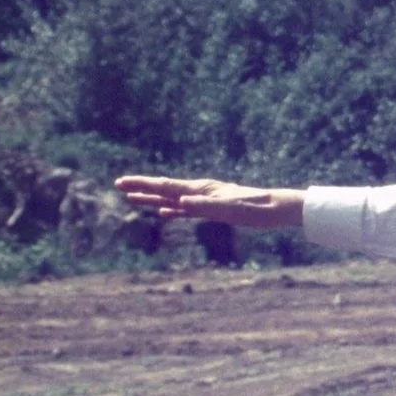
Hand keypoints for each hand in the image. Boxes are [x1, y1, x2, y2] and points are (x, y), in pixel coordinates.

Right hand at [115, 176, 305, 228]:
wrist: (276, 208)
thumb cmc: (255, 208)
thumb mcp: (228, 209)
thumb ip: (204, 206)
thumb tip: (178, 203)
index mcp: (201, 189)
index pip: (165, 185)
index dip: (142, 184)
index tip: (122, 183)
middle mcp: (200, 192)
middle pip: (164, 189)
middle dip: (141, 188)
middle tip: (118, 185)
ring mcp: (205, 200)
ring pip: (172, 199)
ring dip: (152, 199)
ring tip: (133, 198)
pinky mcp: (213, 209)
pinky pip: (186, 210)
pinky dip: (172, 211)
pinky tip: (164, 213)